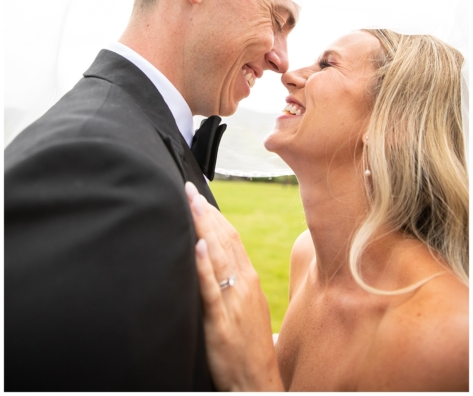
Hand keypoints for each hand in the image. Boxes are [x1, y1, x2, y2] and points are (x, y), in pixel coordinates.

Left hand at [185, 182, 283, 391]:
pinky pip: (212, 290)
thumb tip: (214, 257)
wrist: (257, 383)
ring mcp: (234, 302)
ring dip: (204, 228)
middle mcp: (244, 284)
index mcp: (249, 279)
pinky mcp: (221, 322)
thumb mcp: (246, 306)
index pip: (231, 237)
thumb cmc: (249, 346)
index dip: (214, 215)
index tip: (199, 196)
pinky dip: (204, 266)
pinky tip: (197, 247)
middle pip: (224, 240)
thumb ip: (233, 281)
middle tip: (189, 190)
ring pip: (218, 257)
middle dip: (206, 213)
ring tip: (191, 205)